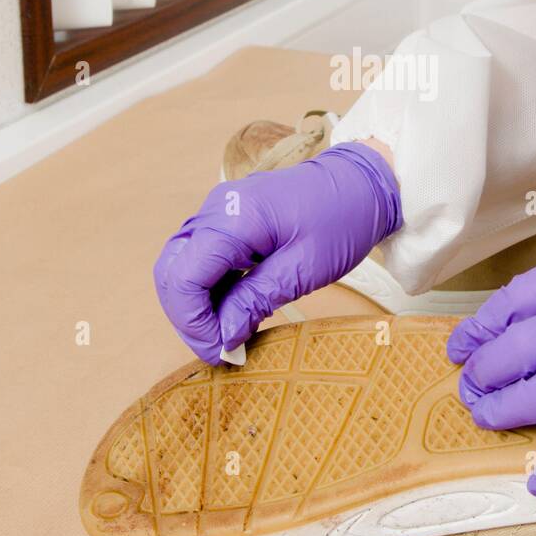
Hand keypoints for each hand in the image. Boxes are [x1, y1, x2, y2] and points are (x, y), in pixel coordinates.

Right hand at [154, 143, 401, 364]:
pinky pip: (202, 259)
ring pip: (182, 267)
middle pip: (172, 272)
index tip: (219, 351)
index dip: (193, 322)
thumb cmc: (343, 218)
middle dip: (189, 317)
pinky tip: (236, 312)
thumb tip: (223, 337)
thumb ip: (256, 299)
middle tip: (221, 350)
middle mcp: (216, 210)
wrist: (363, 183)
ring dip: (198, 306)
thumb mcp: (306, 267)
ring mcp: (219, 213)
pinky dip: (211, 291)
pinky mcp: (228, 221)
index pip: (183, 277)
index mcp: (234, 216)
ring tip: (230, 335)